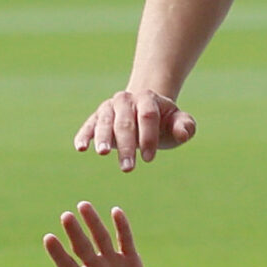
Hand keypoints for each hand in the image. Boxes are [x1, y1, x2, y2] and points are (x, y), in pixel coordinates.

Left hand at [43, 202, 144, 266]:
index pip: (65, 263)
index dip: (57, 252)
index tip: (48, 238)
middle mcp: (92, 266)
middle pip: (82, 245)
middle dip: (74, 231)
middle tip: (65, 216)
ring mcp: (111, 260)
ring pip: (100, 237)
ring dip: (93, 222)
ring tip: (83, 205)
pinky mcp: (129, 259)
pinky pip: (125, 240)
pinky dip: (122, 226)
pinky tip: (116, 211)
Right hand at [74, 89, 195, 172]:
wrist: (144, 110)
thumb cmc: (164, 122)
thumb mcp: (179, 122)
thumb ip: (185, 126)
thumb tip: (182, 134)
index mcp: (148, 98)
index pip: (148, 116)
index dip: (148, 137)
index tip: (149, 159)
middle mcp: (125, 99)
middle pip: (125, 121)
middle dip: (127, 145)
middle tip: (128, 168)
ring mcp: (109, 107)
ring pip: (105, 122)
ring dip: (103, 138)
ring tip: (103, 153)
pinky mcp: (96, 117)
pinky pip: (89, 125)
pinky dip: (84, 135)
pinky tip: (81, 147)